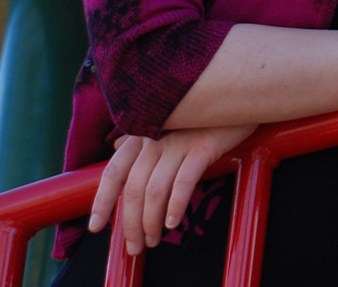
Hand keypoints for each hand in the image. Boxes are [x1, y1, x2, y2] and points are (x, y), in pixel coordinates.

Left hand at [89, 124, 256, 253]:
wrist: (241, 90)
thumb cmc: (203, 109)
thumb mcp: (168, 118)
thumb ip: (141, 135)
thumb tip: (116, 146)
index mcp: (142, 133)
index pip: (112, 172)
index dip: (101, 202)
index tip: (96, 227)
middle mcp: (155, 138)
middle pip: (132, 189)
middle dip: (129, 224)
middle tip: (135, 247)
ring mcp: (178, 142)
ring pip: (154, 190)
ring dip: (151, 221)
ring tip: (154, 239)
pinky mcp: (204, 146)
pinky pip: (183, 182)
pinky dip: (176, 205)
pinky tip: (174, 222)